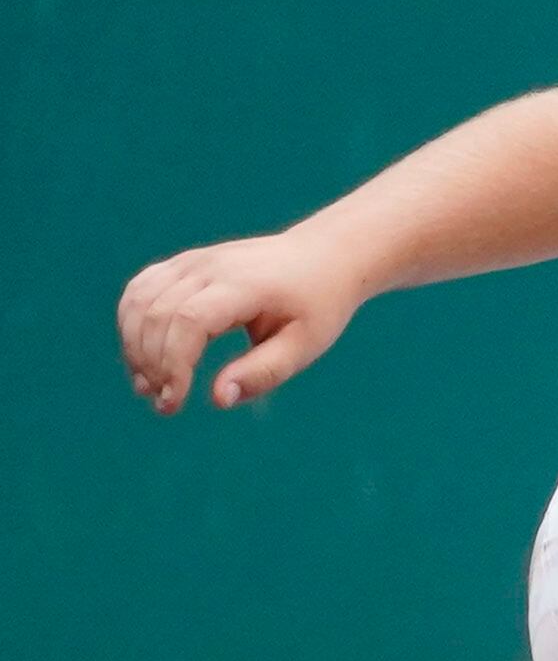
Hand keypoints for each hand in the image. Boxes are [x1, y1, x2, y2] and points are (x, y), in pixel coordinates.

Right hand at [117, 231, 363, 413]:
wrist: (323, 256)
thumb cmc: (317, 305)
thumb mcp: (304, 345)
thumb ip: (262, 372)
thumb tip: (218, 399)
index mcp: (244, 285)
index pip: (189, 321)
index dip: (173, 364)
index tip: (174, 402)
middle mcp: (210, 266)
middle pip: (157, 314)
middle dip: (151, 364)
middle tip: (164, 403)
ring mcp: (192, 260)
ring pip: (139, 301)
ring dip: (134, 346)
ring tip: (149, 385)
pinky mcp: (183, 263)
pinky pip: (140, 289)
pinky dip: (132, 323)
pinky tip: (143, 353)